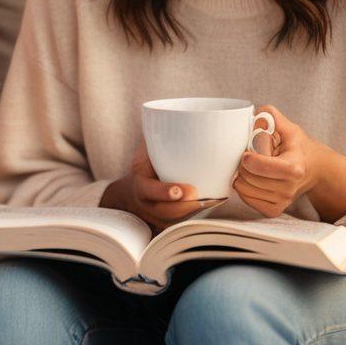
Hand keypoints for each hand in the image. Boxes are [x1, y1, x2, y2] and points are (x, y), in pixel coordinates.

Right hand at [101, 142, 224, 232]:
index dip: (164, 192)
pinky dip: (196, 216)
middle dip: (186, 206)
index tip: (182, 190)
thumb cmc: (143, 166)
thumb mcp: (144, 151)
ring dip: (196, 212)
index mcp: (139, 185)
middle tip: (203, 196)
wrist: (130, 194)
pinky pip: (182, 225)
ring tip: (215, 199)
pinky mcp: (168, 225)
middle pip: (167, 212)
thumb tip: (179, 118)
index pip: (149, 191)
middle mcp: (147, 206)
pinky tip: (213, 204)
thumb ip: (157, 138)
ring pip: (177, 222)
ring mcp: (158, 219)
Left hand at [232, 106, 312, 217]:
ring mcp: (282, 201)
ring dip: (242, 176)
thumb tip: (256, 118)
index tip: (248, 152)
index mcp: (294, 168)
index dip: (248, 158)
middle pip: (248, 177)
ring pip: (244, 189)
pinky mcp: (274, 210)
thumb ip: (270, 116)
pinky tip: (254, 179)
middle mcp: (289, 188)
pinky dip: (245, 188)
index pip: (259, 166)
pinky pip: (246, 199)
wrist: (313, 169)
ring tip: (254, 168)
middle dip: (243, 164)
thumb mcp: (288, 127)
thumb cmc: (297, 147)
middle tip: (252, 157)